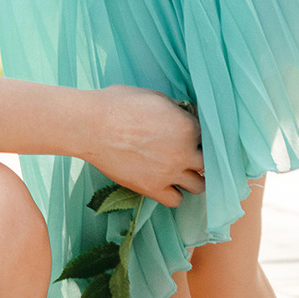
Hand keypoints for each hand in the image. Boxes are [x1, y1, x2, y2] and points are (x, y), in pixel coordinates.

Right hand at [81, 87, 203, 208]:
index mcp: (187, 127)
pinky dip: (173, 193)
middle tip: (189, 154)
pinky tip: (165, 183)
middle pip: (208, 163)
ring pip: (199, 186)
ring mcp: (169, 173)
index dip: (199, 136)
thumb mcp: (153, 96)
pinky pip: (176, 200)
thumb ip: (175, 109)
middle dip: (200, 158)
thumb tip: (185, 115)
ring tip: (180, 172)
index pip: (209, 137)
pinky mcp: (151, 188)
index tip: (191, 136)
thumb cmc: (117, 105)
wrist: (90, 126)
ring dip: (192, 178)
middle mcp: (183, 152)